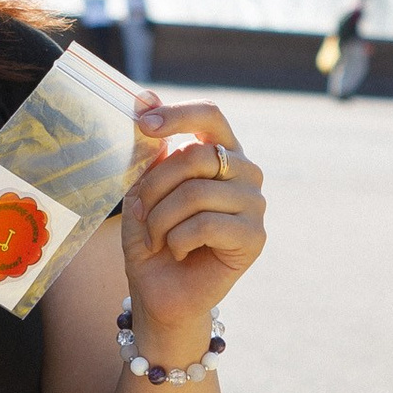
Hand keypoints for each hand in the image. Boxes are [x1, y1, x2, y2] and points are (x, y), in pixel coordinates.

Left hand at [120, 97, 265, 364]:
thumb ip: (151, 152)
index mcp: (221, 155)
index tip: (143, 122)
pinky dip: (178, 239)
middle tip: (137, 213)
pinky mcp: (255, 237)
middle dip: (155, 186)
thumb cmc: (152, 241)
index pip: (211, 117)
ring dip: (161, 219)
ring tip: (156, 239)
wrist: (161, 294)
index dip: (178, 114)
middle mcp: (245, 174)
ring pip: (197, 192)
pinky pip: (206, 223)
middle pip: (196, 156)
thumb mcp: (144, 192)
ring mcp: (254, 205)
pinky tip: (178, 252)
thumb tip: (147, 98)